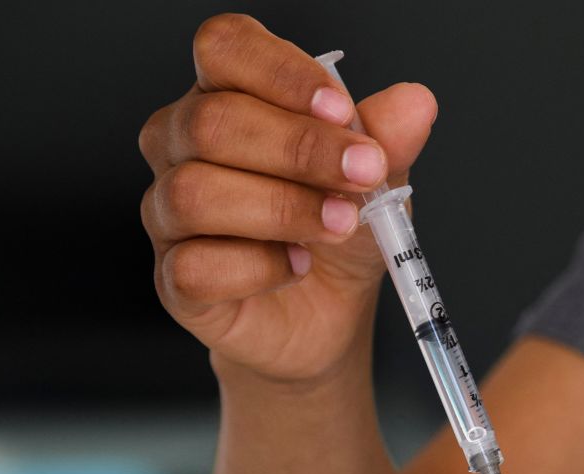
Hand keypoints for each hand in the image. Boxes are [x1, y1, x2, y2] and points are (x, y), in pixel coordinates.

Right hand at [138, 14, 436, 385]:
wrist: (330, 315)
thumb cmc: (339, 234)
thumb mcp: (377, 181)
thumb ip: (388, 139)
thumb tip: (414, 104)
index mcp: (229, 97)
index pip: (225, 49)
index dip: (281, 73)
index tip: (342, 111)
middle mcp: (182, 145)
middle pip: (213, 122)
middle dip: (301, 149)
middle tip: (363, 175)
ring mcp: (169, 212)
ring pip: (195, 192)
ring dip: (283, 209)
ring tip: (339, 226)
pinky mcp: (174, 279)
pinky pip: (195, 265)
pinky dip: (259, 268)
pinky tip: (296, 268)